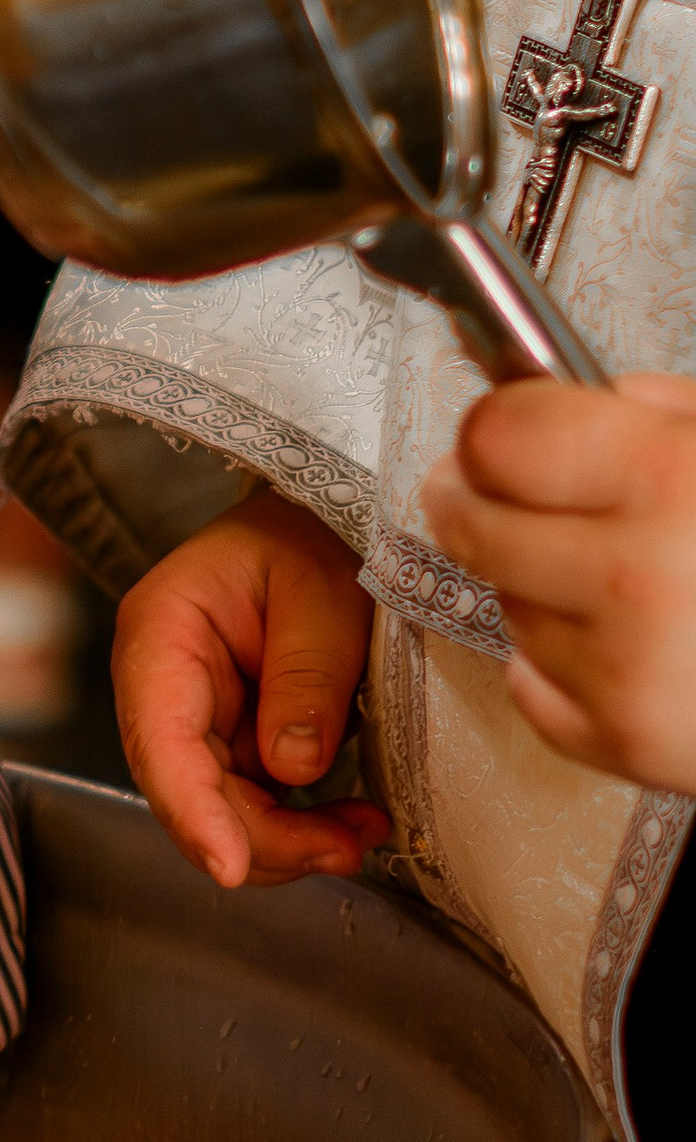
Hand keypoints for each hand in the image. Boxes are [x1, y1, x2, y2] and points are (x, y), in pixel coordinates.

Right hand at [113, 490, 389, 888]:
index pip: (162, 739)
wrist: (320, 524)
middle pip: (187, 791)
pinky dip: (299, 828)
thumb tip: (295, 770)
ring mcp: (195, 721)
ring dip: (285, 842)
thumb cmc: (315, 536)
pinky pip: (252, 805)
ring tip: (360, 836)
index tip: (229, 865)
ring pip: (218, 812)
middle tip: (343, 850)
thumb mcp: (326, 591)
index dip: (192, 811)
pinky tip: (351, 824)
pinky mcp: (233, 744)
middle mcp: (162, 687)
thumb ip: (308, 676)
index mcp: (161, 633)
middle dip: (260, 838)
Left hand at [422, 374, 695, 795]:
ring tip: (619, 571)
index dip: (494, 426)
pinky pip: (531, 681)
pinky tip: (625, 637)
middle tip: (490, 485)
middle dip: (476, 495)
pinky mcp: (625, 742)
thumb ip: (659, 410)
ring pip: (504, 600)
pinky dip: (561, 660)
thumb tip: (568, 400)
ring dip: (535, 582)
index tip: (503, 428)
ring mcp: (625, 669)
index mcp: (671, 481)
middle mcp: (637, 578)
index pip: (498, 436)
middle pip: (469, 520)